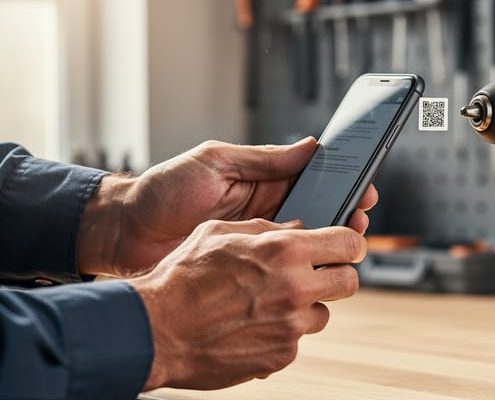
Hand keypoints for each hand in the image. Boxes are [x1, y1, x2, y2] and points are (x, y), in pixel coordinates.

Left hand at [77, 139, 378, 276]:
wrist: (124, 234)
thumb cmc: (162, 190)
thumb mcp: (214, 162)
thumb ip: (263, 159)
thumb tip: (310, 146)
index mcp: (262, 182)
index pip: (314, 181)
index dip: (342, 184)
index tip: (364, 188)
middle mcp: (267, 212)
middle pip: (320, 214)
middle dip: (345, 217)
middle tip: (361, 222)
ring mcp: (258, 243)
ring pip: (307, 245)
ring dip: (329, 246)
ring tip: (346, 248)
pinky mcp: (247, 271)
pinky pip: (282, 271)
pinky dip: (302, 272)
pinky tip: (316, 273)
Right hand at [131, 218, 365, 389]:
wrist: (154, 329)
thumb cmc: (181, 277)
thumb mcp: (220, 232)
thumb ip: (266, 229)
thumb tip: (297, 229)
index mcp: (284, 251)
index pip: (350, 243)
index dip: (351, 243)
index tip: (346, 246)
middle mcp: (295, 288)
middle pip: (350, 281)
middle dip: (337, 276)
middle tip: (316, 275)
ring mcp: (290, 326)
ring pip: (322, 313)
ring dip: (304, 307)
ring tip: (267, 303)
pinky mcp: (281, 355)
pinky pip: (295, 340)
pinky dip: (280, 333)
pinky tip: (250, 326)